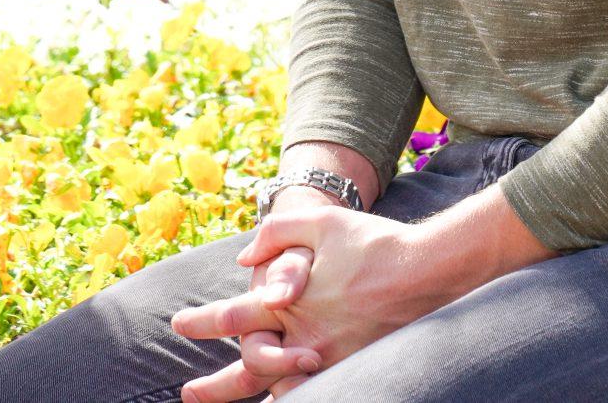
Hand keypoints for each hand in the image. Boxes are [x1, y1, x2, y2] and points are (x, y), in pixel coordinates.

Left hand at [171, 186, 549, 401]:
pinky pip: (320, 391)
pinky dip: (300, 394)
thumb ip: (275, 234)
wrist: (429, 269)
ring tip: (232, 402)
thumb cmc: (372, 242)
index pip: (234, 316)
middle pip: (251, 370)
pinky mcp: (358, 368)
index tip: (178, 325)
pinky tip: (287, 397)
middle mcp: (306, 336)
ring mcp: (333, 357)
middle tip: (188, 394)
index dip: (203, 322)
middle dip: (216, 387)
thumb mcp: (319, 223)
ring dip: (259, 395)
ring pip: (284, 389)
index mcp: (291, 301)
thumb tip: (244, 259)